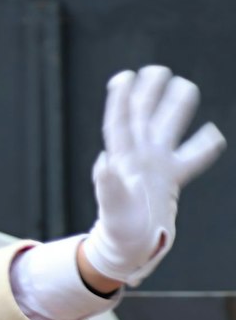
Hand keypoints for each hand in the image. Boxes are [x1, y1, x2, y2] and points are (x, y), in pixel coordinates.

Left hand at [81, 66, 224, 287]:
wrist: (129, 250)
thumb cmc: (119, 233)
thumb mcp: (114, 210)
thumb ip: (109, 187)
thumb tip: (105, 162)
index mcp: (123, 162)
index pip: (120, 124)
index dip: (121, 100)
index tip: (125, 77)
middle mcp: (138, 159)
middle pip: (143, 119)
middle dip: (148, 95)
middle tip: (157, 70)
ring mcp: (154, 167)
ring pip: (168, 130)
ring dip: (176, 109)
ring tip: (185, 85)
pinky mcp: (169, 179)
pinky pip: (190, 158)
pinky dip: (203, 147)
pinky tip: (215, 134)